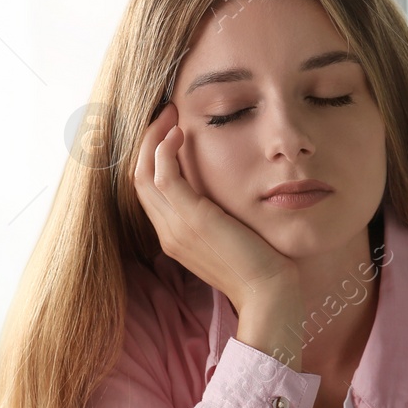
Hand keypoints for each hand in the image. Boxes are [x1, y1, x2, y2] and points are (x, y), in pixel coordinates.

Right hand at [133, 102, 299, 314]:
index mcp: (175, 237)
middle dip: (148, 140)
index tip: (170, 130)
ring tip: (171, 114)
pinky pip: (163, 175)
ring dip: (154, 138)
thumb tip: (224, 192)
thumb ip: (219, 215)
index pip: (149, 190)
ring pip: (144, 173)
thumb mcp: (233, 236)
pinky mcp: (191, 220)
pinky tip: (181, 132)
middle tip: (167, 112)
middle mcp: (168, 232)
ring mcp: (175, 228)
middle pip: (139, 177)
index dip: (152, 156)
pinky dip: (165, 149)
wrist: (268, 295)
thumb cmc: (261, 266)